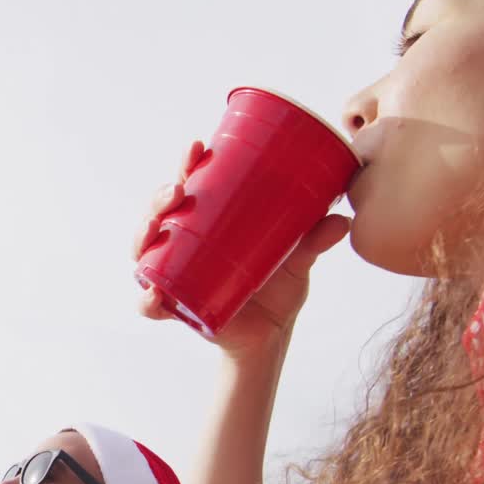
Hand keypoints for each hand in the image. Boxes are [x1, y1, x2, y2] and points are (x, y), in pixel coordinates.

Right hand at [134, 140, 350, 356]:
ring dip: (142, 235)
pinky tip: (153, 293)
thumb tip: (342, 219)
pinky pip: (149, 303)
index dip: (186, 165)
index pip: (189, 187)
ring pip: (143, 251)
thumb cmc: (277, 291)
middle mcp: (182, 246)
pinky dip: (146, 299)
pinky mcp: (175, 308)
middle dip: (159, 198)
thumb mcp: (296, 261)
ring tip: (154, 228)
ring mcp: (174, 275)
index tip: (197, 146)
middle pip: (158, 214)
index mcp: (207, 224)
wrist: (270, 337)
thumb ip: (313, 241)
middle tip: (177, 190)